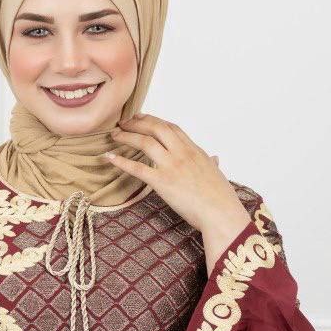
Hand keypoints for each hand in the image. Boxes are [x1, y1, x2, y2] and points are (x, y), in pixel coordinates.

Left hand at [104, 114, 252, 266]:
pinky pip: (137, 168)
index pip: (171, 128)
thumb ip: (212, 163)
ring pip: (145, 142)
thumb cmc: (221, 197)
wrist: (220, 212)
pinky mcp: (162, 182)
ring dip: (127, 135)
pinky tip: (109, 157)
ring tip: (115, 134)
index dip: (154, 120)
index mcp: (194, 150)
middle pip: (156, 128)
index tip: (142, 118)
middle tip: (124, 122)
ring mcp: (171, 166)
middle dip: (137, 122)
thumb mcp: (217, 174)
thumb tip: (215, 158)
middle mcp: (182, 153)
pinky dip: (121, 161)